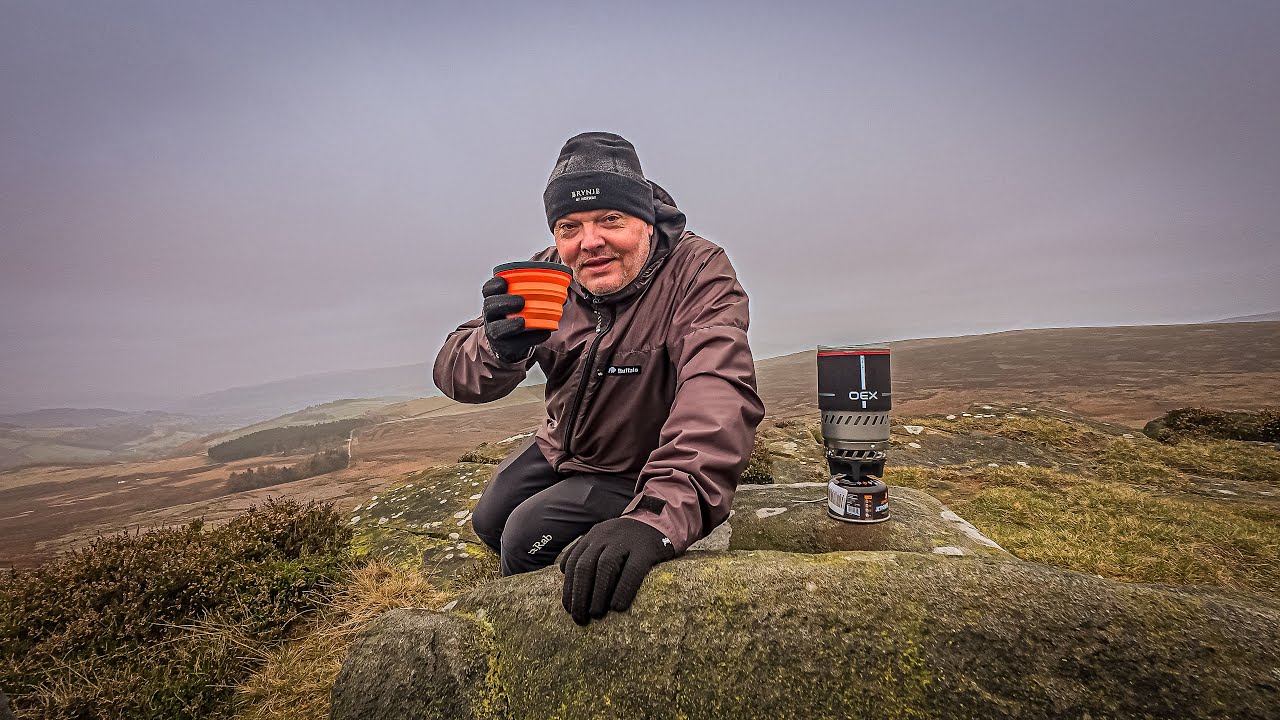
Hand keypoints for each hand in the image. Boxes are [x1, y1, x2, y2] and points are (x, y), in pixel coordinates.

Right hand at [482, 276, 551, 362]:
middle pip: (489, 307)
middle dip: (505, 303)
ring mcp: (495, 332)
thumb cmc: (518, 314)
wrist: (510, 341)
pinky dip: (532, 338)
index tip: (505, 282)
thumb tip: (563, 282)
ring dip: (511, 324)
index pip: (488, 290)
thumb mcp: (519, 300)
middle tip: (521, 302)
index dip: (494, 285)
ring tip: (523, 322)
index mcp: (494, 300)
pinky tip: (545, 333)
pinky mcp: (506, 347)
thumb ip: (532, 291)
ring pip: (497, 329)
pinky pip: (517, 343)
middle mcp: (490, 316)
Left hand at [560, 517, 674, 625]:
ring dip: (597, 595)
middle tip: (579, 618)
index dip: (568, 588)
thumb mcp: (604, 539)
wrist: (658, 520)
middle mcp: (605, 536)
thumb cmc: (628, 540)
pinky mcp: (645, 549)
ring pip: (605, 568)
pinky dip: (623, 590)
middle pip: (585, 566)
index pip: (573, 562)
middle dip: (579, 595)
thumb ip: (586, 552)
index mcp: (593, 536)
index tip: (568, 609)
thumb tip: (566, 576)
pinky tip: (618, 607)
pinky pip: (632, 571)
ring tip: (596, 615)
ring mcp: (625, 541)